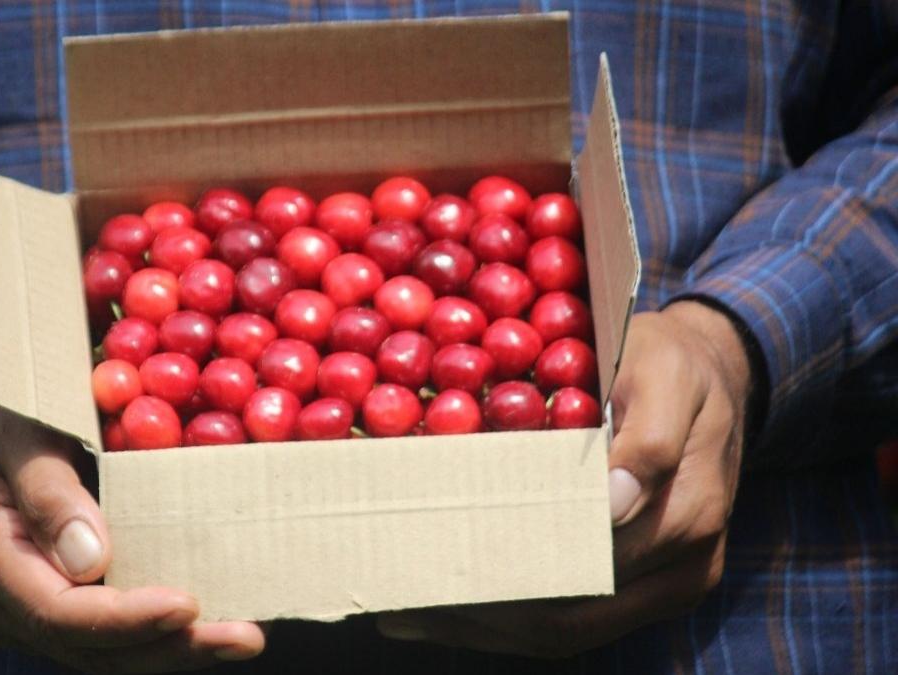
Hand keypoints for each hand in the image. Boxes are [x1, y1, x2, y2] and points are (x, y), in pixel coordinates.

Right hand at [0, 390, 264, 671]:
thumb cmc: (2, 408)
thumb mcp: (18, 426)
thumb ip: (48, 490)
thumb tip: (90, 561)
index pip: (55, 611)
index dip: (124, 619)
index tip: (187, 606)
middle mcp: (1, 595)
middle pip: (86, 646)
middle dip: (168, 648)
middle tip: (243, 637)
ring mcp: (28, 606)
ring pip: (104, 653)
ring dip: (175, 650)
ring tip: (242, 637)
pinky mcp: (59, 603)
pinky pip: (110, 634)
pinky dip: (163, 633)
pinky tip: (218, 622)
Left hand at [376, 300, 751, 656]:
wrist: (717, 374)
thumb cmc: (673, 364)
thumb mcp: (666, 376)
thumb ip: (650, 440)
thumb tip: (615, 502)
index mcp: (686, 510)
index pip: (584, 564)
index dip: (508, 569)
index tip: (438, 558)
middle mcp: (683, 564)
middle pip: (568, 616)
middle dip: (481, 609)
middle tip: (404, 592)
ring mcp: (666, 586)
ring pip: (565, 632)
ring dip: (486, 627)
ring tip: (410, 610)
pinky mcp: (648, 591)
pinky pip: (576, 624)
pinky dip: (510, 622)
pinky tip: (451, 611)